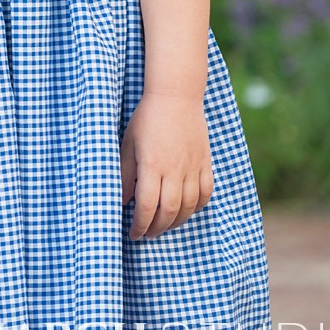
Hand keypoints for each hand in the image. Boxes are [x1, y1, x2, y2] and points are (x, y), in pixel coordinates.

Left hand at [121, 94, 212, 239]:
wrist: (176, 96)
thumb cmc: (146, 119)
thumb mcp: (128, 144)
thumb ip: (125, 175)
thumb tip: (123, 201)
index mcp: (152, 165)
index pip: (146, 206)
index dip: (139, 225)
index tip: (132, 233)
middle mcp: (175, 169)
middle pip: (169, 212)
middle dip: (156, 229)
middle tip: (147, 234)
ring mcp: (193, 167)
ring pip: (189, 206)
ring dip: (176, 222)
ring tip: (164, 226)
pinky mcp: (205, 162)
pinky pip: (206, 193)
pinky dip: (197, 207)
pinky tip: (186, 210)